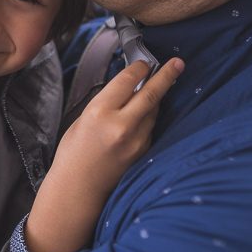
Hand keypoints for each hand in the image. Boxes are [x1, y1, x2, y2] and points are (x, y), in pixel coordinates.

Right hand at [54, 58, 184, 195]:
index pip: (127, 81)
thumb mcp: (83, 119)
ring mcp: (136, 141)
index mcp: (99, 112)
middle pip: (151, 93)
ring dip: (156, 98)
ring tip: (154, 89)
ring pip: (154, 111)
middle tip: (178, 63)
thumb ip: (105, 103)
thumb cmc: (73, 153)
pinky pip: (151, 127)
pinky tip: (142, 116)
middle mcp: (121, 125)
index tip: (145, 63)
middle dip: (167, 75)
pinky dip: (149, 118)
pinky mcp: (143, 152)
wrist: (78, 189)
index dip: (139, 68)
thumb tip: (127, 89)